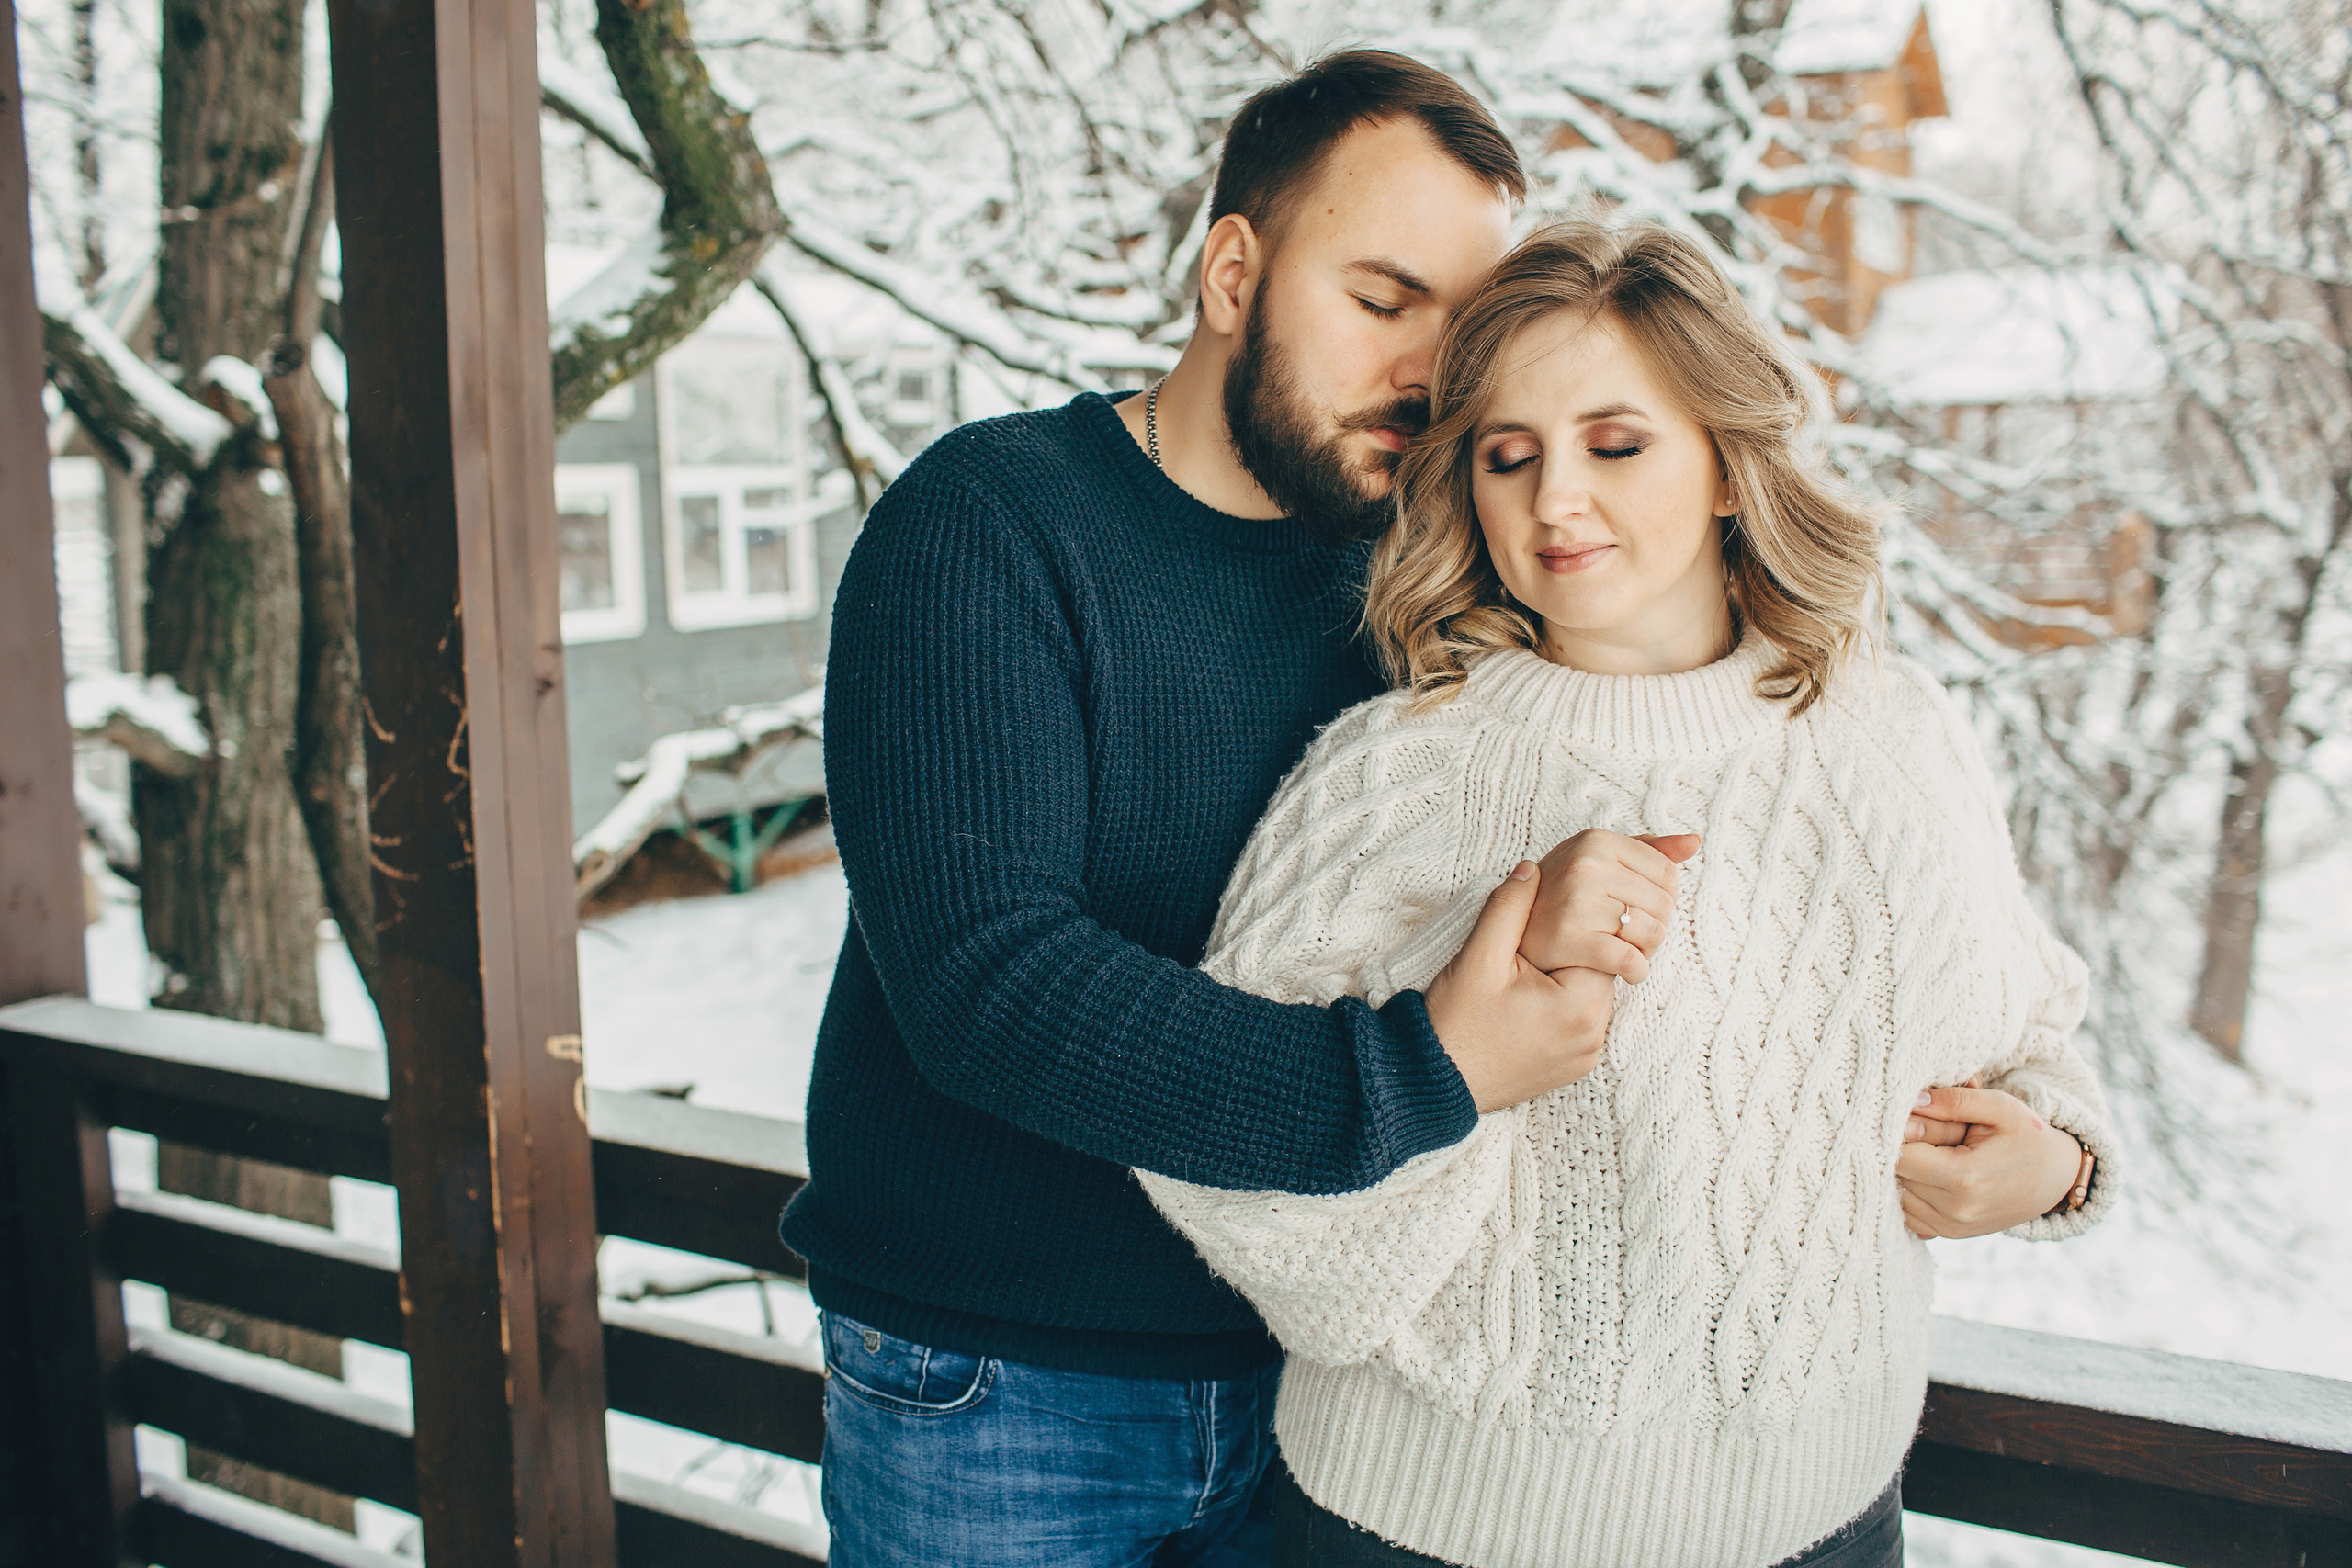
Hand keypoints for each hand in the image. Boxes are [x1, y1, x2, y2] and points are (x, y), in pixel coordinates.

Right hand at [1426, 862, 1616, 1112]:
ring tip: (1520, 979)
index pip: (1600, 944)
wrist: (1433, 1082)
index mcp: (1582, 1005)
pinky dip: (1560, 1008)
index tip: (1534, 929)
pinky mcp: (1572, 1068)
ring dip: (1563, 980)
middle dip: (1566, 953)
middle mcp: (1594, 1036)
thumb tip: (1531, 869)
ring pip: (1589, 996)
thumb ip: (1509, 907)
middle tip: (1523, 953)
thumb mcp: (1479, 956)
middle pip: (1597, 970)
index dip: (1569, 927)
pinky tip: (1525, 1004)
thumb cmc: (1456, 1022)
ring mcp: (1584, 1056)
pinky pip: (1579, 1023)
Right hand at [1518, 831, 1698, 981]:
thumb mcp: (1594, 861)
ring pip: (1654, 933)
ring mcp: (1576, 901)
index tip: (1635, 907)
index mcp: (1594, 840)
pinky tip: (1624, 972)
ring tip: (1622, 949)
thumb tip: (1694, 842)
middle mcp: (1585, 864)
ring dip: (1645, 950)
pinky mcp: (1570, 939)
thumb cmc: (1557, 901)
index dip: (1659, 896)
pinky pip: (1632, 960)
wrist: (1507, 940)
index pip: (1668, 872)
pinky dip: (1636, 971)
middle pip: (1664, 903)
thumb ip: (1646, 850)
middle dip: (1653, 924)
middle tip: (1626, 934)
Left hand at [1895, 1085, 2082, 1238]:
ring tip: (1935, 1154)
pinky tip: (1930, 1175)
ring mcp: (1951, 1228)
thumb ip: (1954, 1101)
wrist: (2056, 1179)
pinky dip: (1910, 1193)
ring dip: (1905, 1173)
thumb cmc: (2028, 1137)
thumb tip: (1912, 1102)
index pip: (1900, 1157)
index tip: (1913, 1118)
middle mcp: (1955, 1210)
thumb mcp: (2000, 1107)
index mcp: (1966, 1178)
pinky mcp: (1948, 1235)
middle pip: (1896, 1175)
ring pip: (1896, 1195)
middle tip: (1930, 1134)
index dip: (1898, 1133)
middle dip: (1902, 1151)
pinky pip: (1907, 1214)